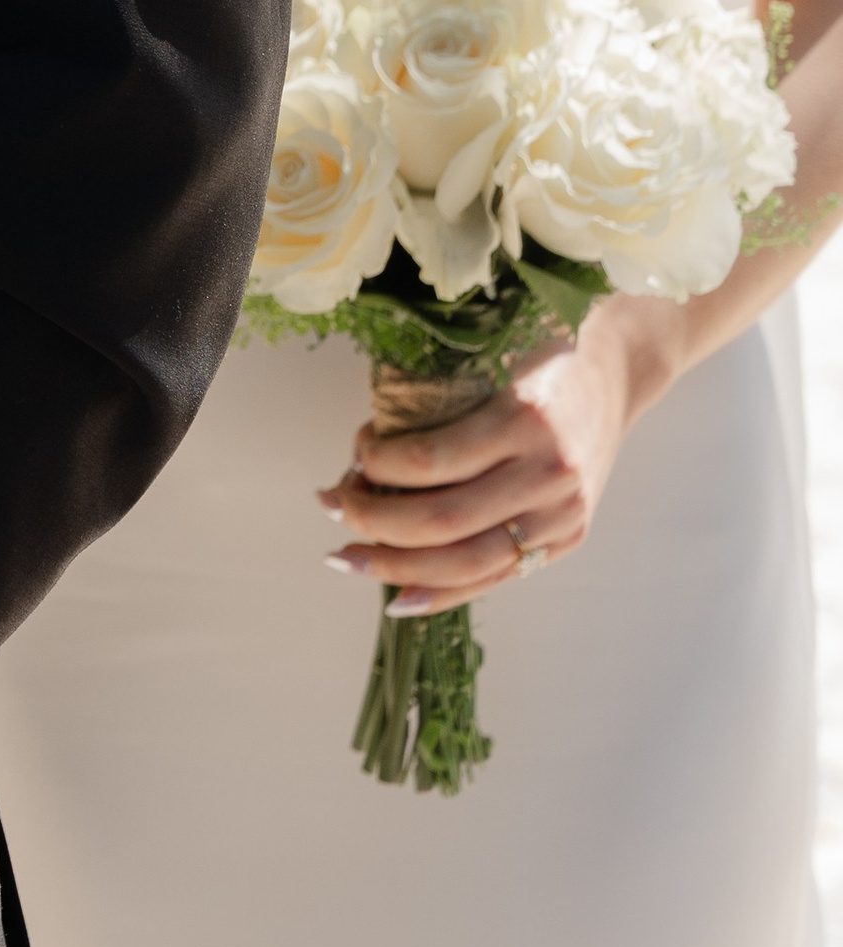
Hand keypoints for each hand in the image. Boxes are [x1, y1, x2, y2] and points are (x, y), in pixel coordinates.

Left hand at [314, 305, 675, 615]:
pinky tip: (397, 597)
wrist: (618, 369)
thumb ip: (440, 398)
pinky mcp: (567, 537)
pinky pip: (497, 577)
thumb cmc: (539, 349)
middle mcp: (548, 472)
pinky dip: (443, 592)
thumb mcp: (492, 354)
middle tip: (329, 503)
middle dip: (374, 519)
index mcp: (526, 417)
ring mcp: (562, 513)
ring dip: (396, 564)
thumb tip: (365, 450)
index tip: (355, 449)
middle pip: (443, 520)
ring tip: (345, 556)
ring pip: (467, 561)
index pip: (432, 460)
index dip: (379, 463)